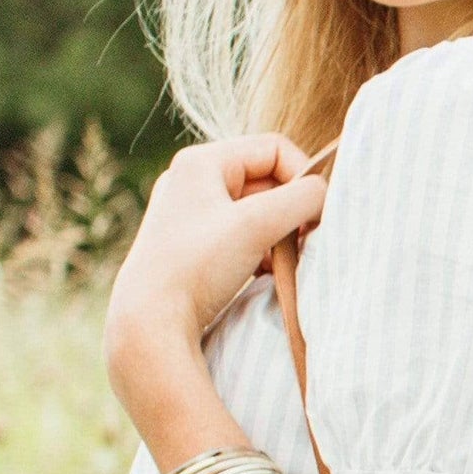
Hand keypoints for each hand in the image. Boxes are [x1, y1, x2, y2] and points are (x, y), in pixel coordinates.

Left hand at [105, 134, 325, 397]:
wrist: (149, 324)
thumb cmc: (197, 267)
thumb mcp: (257, 225)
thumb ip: (301, 199)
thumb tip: (322, 193)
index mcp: (200, 162)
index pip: (274, 149)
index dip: (302, 176)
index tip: (314, 216)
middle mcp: (190, 181)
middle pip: (265, 180)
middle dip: (290, 210)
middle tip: (304, 241)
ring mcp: (189, 215)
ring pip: (256, 211)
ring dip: (278, 233)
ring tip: (283, 260)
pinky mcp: (191, 246)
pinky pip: (240, 235)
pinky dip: (261, 250)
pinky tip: (264, 273)